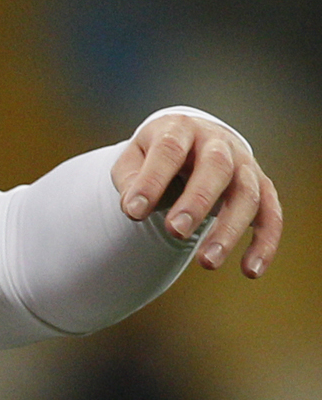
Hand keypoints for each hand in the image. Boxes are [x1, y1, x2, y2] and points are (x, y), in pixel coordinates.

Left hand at [117, 110, 282, 276]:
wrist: (191, 141)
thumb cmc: (155, 156)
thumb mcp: (133, 159)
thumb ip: (130, 179)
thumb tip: (133, 207)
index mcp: (180, 130)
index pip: (169, 150)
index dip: (152, 181)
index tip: (133, 212)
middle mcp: (218, 143)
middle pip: (216, 167)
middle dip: (198, 200)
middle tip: (175, 232)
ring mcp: (244, 164)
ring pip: (247, 194)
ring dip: (229, 229)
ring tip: (207, 262)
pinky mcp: (261, 187)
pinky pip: (271, 214)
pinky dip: (265, 242)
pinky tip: (250, 270)